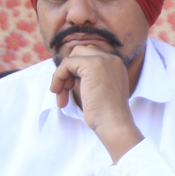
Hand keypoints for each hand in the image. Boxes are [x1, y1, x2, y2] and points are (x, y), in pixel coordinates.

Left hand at [49, 45, 143, 161]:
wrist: (114, 123)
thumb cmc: (107, 116)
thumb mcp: (101, 92)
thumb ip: (90, 79)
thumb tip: (68, 74)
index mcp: (116, 66)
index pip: (90, 56)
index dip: (76, 70)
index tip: (70, 89)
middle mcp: (112, 59)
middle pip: (80, 52)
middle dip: (68, 70)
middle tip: (65, 89)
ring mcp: (103, 60)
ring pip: (72, 57)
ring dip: (61, 76)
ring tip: (61, 95)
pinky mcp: (91, 64)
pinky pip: (66, 64)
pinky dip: (58, 77)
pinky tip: (58, 92)